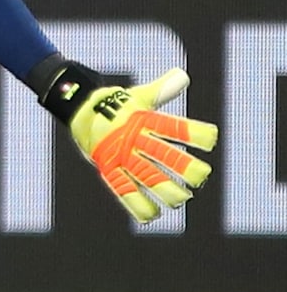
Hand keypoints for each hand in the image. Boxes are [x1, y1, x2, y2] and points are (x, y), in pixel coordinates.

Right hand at [42, 63, 217, 222]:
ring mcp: (120, 154)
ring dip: (165, 189)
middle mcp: (133, 137)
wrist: (79, 109)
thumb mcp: (140, 96)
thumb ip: (163, 89)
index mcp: (143, 119)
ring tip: (182, 199)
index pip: (173, 126)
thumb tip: (182, 76)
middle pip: (162, 154)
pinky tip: (152, 215)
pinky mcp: (108, 168)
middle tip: (201, 176)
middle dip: (184, 167)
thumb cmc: (118, 105)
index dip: (194, 133)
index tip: (211, 139)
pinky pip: (122, 189)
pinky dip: (137, 204)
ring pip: (145, 175)